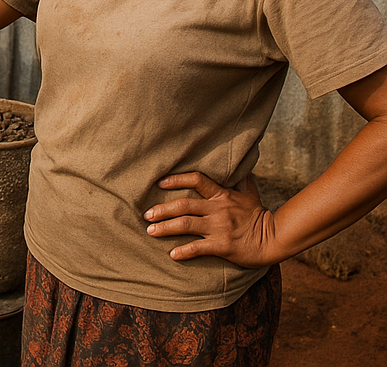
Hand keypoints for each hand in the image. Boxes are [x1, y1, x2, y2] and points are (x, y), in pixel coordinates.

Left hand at [144, 172, 278, 267]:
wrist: (275, 239)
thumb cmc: (260, 216)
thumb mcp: (250, 194)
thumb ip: (242, 180)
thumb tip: (243, 166)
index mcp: (222, 195)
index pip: (196, 179)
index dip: (176, 179)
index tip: (159, 183)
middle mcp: (218, 209)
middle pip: (183, 205)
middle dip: (162, 209)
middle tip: (146, 214)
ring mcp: (219, 228)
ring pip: (185, 225)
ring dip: (165, 228)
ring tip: (150, 231)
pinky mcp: (223, 246)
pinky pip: (198, 248)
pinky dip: (183, 251)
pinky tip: (172, 254)